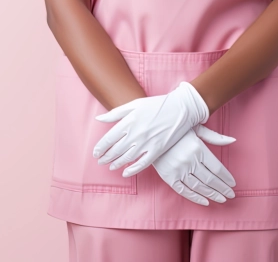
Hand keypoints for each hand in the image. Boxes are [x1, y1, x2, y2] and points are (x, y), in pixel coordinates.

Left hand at [92, 81, 231, 176]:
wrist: (181, 109)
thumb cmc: (156, 105)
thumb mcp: (134, 105)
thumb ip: (115, 113)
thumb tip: (98, 119)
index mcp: (129, 122)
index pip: (109, 139)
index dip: (100, 148)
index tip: (95, 153)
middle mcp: (136, 134)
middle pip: (115, 150)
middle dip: (106, 157)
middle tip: (100, 161)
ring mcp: (147, 143)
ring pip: (126, 158)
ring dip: (116, 164)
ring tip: (110, 166)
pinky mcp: (158, 150)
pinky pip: (142, 163)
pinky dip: (132, 170)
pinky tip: (125, 173)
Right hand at [152, 125, 236, 205]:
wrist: (151, 135)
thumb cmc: (177, 132)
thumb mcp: (196, 129)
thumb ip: (214, 137)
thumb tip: (233, 140)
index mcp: (198, 149)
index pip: (217, 169)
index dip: (227, 178)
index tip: (233, 184)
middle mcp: (189, 161)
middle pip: (210, 179)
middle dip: (222, 189)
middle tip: (231, 195)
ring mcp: (178, 170)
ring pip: (199, 187)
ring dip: (212, 194)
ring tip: (221, 199)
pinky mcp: (168, 176)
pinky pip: (184, 190)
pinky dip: (195, 198)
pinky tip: (205, 202)